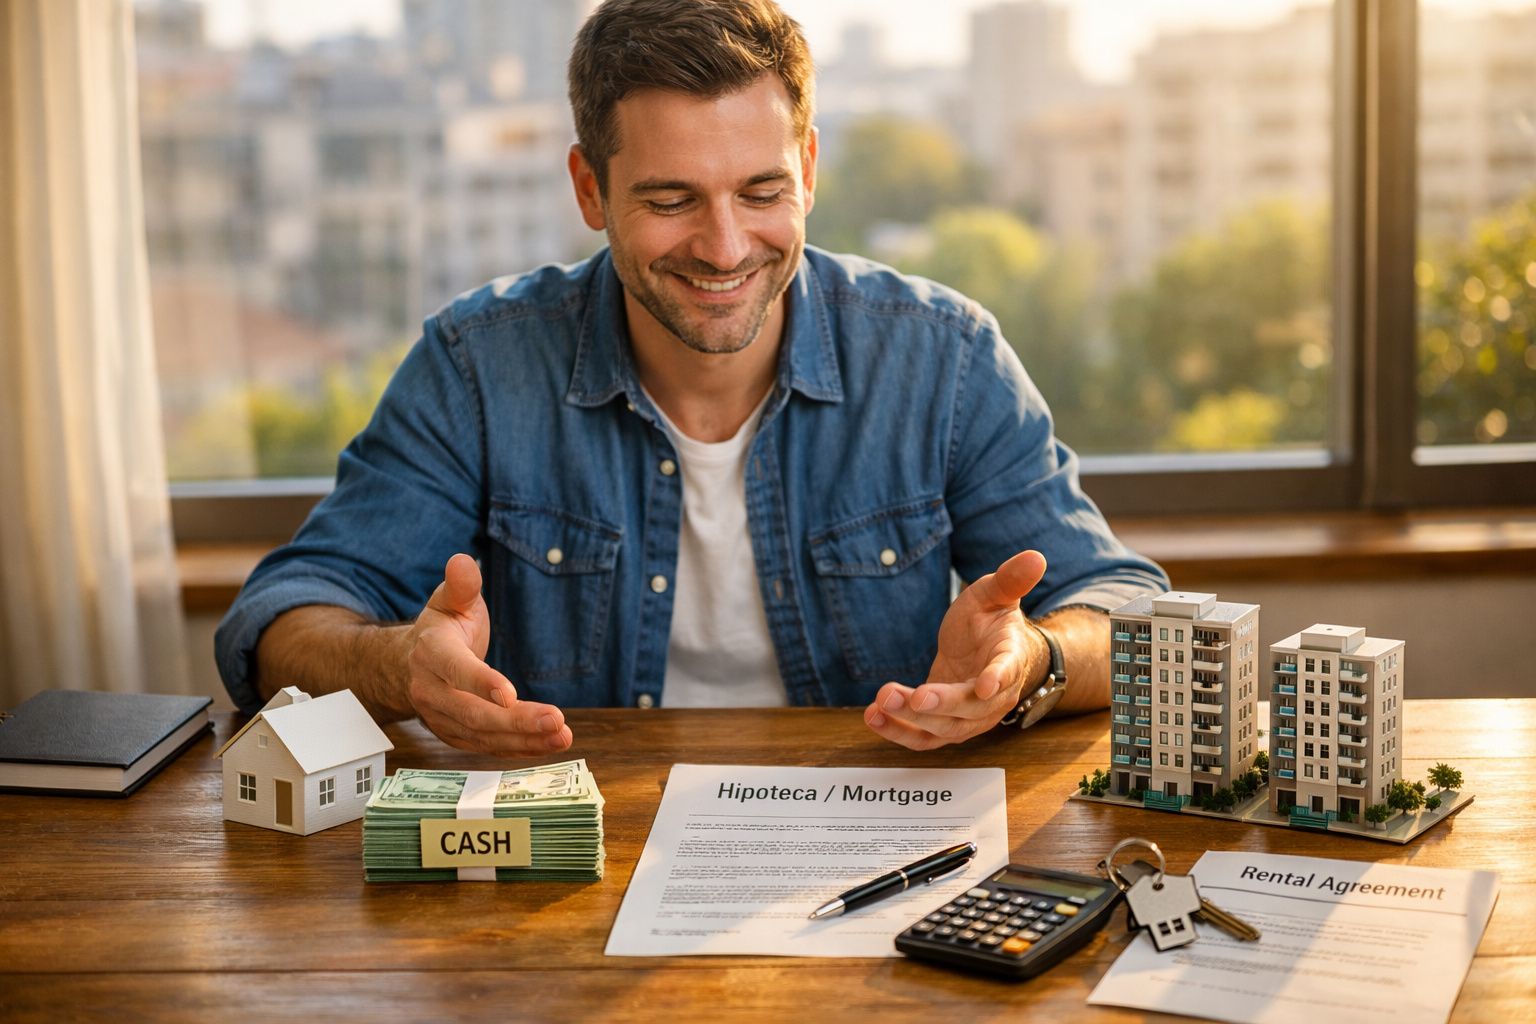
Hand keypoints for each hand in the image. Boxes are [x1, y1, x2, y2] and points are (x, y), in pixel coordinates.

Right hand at [403, 553, 572, 755]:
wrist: (409, 665)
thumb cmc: (441, 628)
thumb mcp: (449, 601)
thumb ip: (461, 585)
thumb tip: (463, 561)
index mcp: (431, 653)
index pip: (455, 670)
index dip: (480, 683)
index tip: (510, 694)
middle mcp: (431, 691)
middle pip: (472, 713)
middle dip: (515, 721)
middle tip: (555, 721)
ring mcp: (441, 718)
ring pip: (483, 735)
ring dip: (524, 739)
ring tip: (562, 735)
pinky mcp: (455, 735)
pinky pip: (488, 746)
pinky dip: (520, 748)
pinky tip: (550, 744)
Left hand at [864, 550, 1047, 749]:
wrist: (984, 650)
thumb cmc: (991, 621)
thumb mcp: (995, 594)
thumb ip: (1010, 580)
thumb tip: (1036, 557)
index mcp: (1010, 658)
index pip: (1007, 671)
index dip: (997, 678)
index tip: (984, 685)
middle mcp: (994, 696)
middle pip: (971, 709)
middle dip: (941, 706)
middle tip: (913, 697)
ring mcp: (970, 716)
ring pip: (945, 729)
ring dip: (911, 721)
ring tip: (881, 703)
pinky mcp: (944, 725)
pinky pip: (924, 738)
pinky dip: (899, 732)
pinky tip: (873, 716)